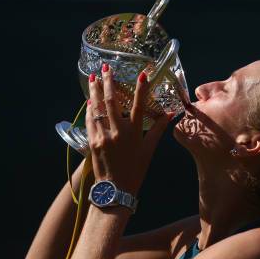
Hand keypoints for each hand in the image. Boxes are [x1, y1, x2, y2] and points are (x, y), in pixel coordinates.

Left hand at [85, 64, 174, 194]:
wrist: (115, 190)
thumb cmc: (135, 170)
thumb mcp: (149, 150)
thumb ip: (158, 130)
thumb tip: (169, 115)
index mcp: (134, 133)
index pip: (139, 106)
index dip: (141, 89)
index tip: (141, 74)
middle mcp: (118, 132)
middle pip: (112, 102)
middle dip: (109, 83)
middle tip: (105, 68)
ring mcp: (103, 136)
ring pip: (98, 109)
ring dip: (94, 92)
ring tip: (93, 78)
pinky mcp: (92, 142)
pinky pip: (90, 121)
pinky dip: (90, 109)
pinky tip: (89, 101)